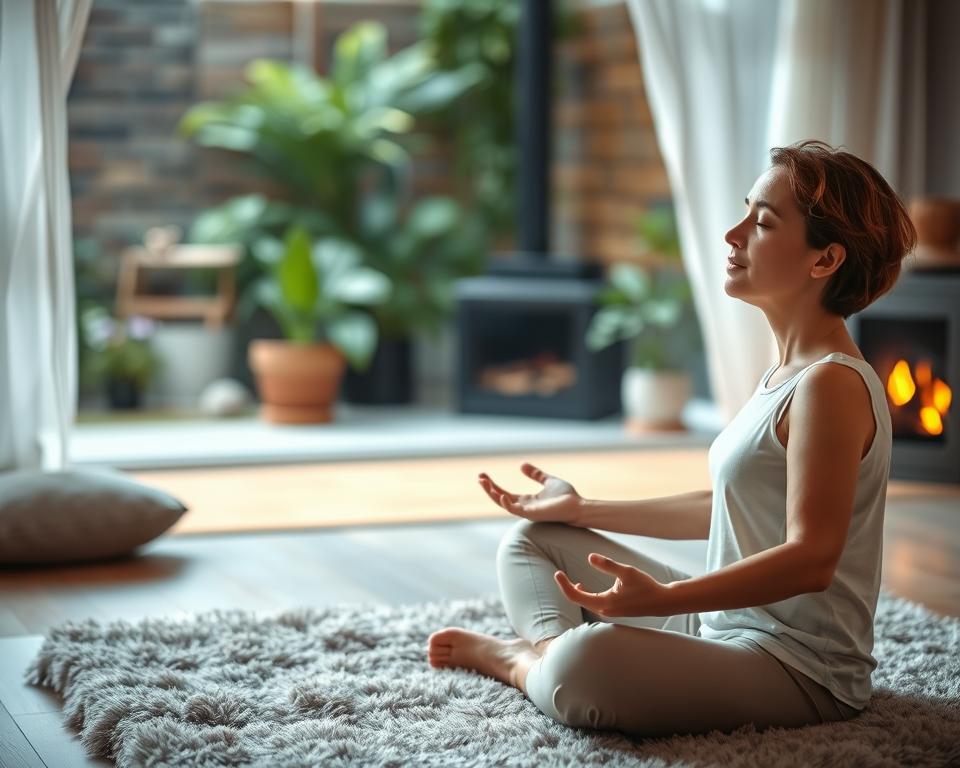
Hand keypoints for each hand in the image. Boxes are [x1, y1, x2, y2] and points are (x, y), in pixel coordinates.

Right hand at [477, 463, 582, 523]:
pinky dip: (507, 503)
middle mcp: (524, 507)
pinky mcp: (532, 514)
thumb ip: (536, 474)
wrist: (579, 506)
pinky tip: (502, 493)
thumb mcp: (548, 481)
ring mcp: (527, 512)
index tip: (483, 475)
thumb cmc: (566, 496)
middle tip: (479, 477)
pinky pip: (515, 510)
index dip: (493, 485)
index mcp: (527, 501)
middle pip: (500, 498)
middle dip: (488, 488)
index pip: (504, 493)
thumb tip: (521, 464)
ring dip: (493, 493)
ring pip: (503, 504)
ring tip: (484, 482)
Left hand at [554, 553, 672, 617]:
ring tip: (570, 581)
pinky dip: (585, 596)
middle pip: (578, 601)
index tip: (557, 573)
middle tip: (558, 574)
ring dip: (576, 593)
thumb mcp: (627, 572)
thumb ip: (607, 565)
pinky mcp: (614, 611)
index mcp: (605, 603)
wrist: (662, 602)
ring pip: (586, 604)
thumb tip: (589, 557)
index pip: (575, 596)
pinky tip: (584, 587)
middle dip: (567, 588)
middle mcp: (605, 611)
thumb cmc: (646, 586)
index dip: (564, 585)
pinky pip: (593, 604)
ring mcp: (609, 612)